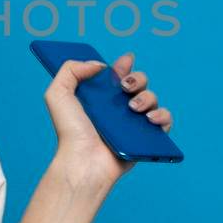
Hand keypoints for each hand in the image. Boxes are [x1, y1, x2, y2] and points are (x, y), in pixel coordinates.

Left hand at [43, 51, 173, 194]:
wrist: (83, 159)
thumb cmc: (70, 132)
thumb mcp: (58, 93)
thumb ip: (70, 69)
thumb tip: (99, 65)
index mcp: (100, 96)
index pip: (118, 74)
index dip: (124, 65)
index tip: (124, 62)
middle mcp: (118, 108)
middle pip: (139, 82)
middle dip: (138, 78)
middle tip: (125, 87)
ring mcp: (133, 123)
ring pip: (152, 98)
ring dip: (147, 97)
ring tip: (133, 108)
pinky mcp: (145, 138)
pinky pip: (164, 122)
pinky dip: (163, 116)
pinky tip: (150, 119)